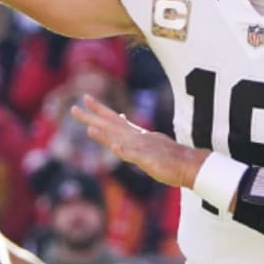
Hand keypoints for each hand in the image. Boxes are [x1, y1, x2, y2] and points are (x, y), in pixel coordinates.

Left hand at [70, 95, 204, 188]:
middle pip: (111, 124)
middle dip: (92, 116)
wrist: (189, 164)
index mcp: (136, 134)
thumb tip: (123, 126)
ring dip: (104, 133)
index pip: (115, 120)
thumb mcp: (150, 143)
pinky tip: (115, 146)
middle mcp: (137, 137)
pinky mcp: (148, 159)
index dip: (100, 110)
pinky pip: (134, 155)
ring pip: (119, 138)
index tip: (87, 100)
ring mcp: (142, 148)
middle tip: (74, 108)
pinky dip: (124, 150)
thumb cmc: (170, 156)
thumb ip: (135, 136)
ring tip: (88, 127)